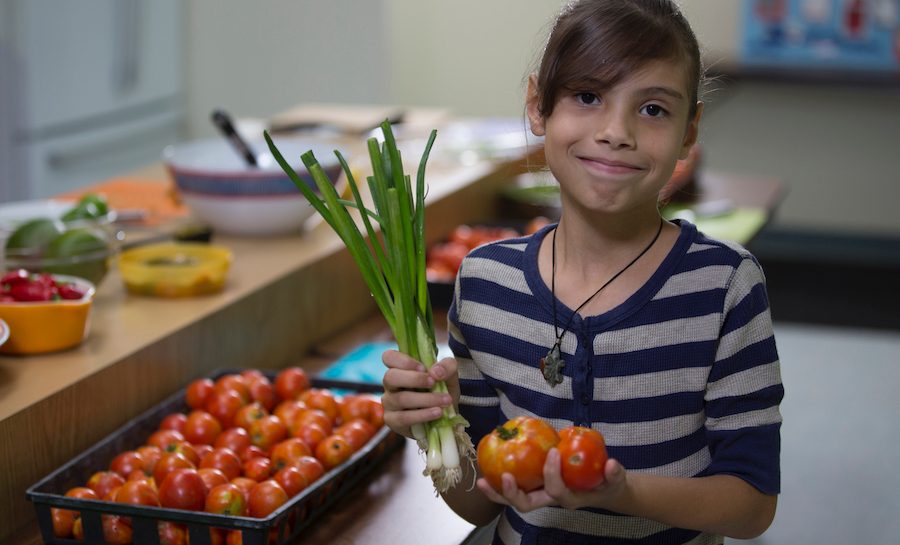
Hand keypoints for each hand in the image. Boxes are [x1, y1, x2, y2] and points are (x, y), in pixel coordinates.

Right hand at [381, 350, 456, 438]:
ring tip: (445, 401)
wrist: (444, 416)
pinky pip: (403, 418)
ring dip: (426, 399)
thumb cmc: (440, 390)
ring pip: (400, 398)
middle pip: (390, 377)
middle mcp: (391, 384)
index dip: (403, 360)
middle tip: (433, 382)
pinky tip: (437, 412)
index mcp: (400, 368)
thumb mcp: (449, 375)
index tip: (423, 367)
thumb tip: (436, 372)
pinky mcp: (393, 421)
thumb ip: (447, 366)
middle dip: (414, 379)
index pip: (389, 357)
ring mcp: (389, 403)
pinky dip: (423, 415)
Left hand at [475, 449, 627, 511]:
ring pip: (515, 500)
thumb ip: (615, 473)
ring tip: (481, 481)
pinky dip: (499, 483)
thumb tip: (613, 465)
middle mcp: (551, 500)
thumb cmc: (606, 482)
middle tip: (503, 476)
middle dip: (513, 493)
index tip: (553, 451)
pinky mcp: (535, 487)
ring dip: (497, 492)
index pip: (557, 490)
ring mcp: (541, 495)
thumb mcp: (615, 479)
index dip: (553, 473)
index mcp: (570, 499)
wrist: (603, 490)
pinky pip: (515, 488)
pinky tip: (486, 471)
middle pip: (528, 505)